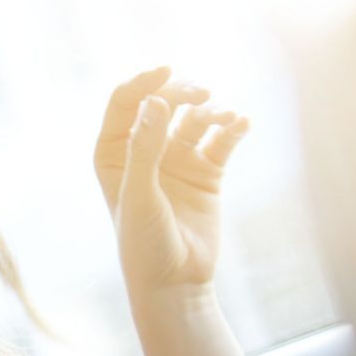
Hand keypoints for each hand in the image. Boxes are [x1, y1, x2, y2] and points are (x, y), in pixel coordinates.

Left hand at [94, 66, 251, 298]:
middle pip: (163, 103)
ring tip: (223, 117)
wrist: (174, 284)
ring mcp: (176, 161)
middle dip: (182, 92)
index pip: (125, 104)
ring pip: (195, 119)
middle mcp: (144, 152)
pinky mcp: (207, 172)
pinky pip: (221, 140)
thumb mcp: (140, 196)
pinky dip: (232, 128)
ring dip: (210, 111)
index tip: (166, 72)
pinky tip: (241, 123)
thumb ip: (145, 149)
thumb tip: (155, 102)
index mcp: (113, 155)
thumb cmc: (144, 244)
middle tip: (201, 94)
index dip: (143, 83)